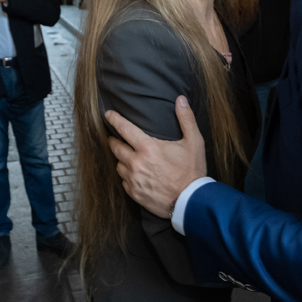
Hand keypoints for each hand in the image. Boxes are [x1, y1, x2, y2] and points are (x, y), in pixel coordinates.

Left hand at [105, 96, 205, 217]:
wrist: (191, 202)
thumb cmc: (192, 171)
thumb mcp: (194, 142)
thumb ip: (186, 119)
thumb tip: (180, 99)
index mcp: (148, 147)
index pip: (124, 128)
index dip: (114, 119)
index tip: (108, 114)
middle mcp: (136, 163)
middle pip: (115, 147)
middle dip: (114, 140)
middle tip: (116, 137)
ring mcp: (133, 179)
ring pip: (118, 164)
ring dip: (121, 159)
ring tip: (129, 157)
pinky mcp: (134, 193)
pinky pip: (123, 181)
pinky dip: (127, 176)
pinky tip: (135, 174)